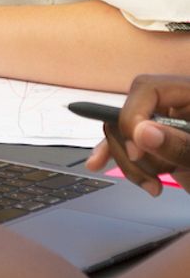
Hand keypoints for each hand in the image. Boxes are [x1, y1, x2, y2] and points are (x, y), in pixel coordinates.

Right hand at [85, 74, 189, 195]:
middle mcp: (178, 105)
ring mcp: (170, 126)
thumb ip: (180, 145)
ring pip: (126, 135)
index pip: (146, 90)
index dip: (133, 117)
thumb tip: (141, 132)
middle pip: (130, 113)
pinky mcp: (166, 146)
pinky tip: (98, 163)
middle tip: (148, 177)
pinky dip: (120, 158)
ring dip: (132, 164)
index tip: (138, 150)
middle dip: (130, 148)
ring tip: (154, 186)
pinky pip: (133, 146)